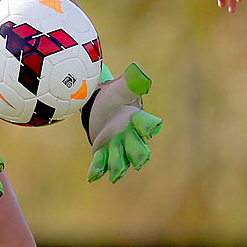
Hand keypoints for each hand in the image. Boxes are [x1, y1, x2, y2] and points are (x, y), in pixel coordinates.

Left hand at [82, 63, 161, 181]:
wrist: (101, 106)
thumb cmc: (115, 96)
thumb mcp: (121, 88)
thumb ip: (131, 81)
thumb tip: (138, 69)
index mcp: (136, 119)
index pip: (145, 123)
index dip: (149, 126)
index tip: (153, 128)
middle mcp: (130, 135)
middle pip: (138, 148)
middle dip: (138, 154)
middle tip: (139, 162)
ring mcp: (117, 146)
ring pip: (120, 159)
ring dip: (118, 166)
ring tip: (115, 175)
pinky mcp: (103, 152)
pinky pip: (101, 162)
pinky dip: (98, 169)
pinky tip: (93, 176)